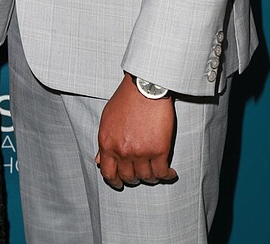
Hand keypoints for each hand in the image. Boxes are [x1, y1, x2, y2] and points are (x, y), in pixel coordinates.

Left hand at [95, 73, 177, 189]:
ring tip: (155, 170)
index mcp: (107, 143)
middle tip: (139, 173)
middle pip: (128, 177)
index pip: (108, 173)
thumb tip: (100, 160)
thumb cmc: (127, 99)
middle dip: (134, 178)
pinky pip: (162, 173)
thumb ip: (104, 142)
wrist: (145, 87)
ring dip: (150, 176)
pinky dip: (166, 175)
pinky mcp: (159, 150)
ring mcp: (141, 152)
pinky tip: (169, 172)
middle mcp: (122, 151)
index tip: (119, 183)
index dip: (114, 181)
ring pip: (146, 177)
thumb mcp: (107, 119)